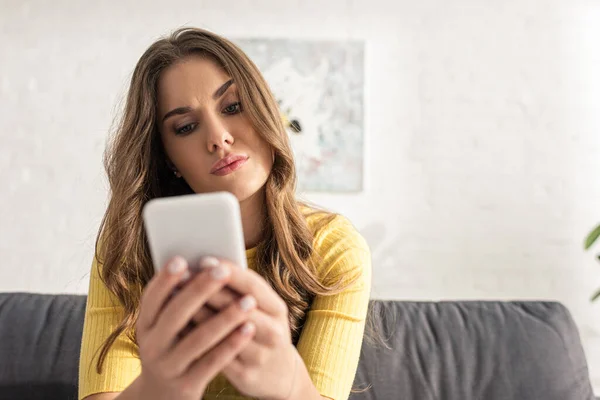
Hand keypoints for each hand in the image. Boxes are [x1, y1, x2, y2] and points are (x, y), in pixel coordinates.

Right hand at [134, 256, 256, 399]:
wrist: (161, 397)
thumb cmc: (171, 347)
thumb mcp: (164, 327)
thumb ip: (178, 301)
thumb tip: (203, 267)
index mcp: (145, 325)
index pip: (151, 298)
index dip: (165, 280)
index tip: (182, 259)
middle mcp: (152, 345)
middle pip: (176, 314)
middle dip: (200, 290)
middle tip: (222, 270)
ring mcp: (169, 366)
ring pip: (198, 339)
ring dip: (225, 318)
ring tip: (248, 301)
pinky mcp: (187, 384)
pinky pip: (212, 362)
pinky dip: (231, 344)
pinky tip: (249, 329)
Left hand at [184, 258, 298, 399]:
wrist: (276, 373)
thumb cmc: (261, 328)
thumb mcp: (262, 308)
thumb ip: (240, 289)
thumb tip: (207, 265)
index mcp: (278, 309)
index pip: (253, 286)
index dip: (229, 273)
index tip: (205, 260)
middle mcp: (273, 332)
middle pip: (237, 308)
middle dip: (208, 291)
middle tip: (183, 277)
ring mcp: (260, 356)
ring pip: (224, 333)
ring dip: (198, 314)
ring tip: (176, 299)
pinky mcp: (245, 376)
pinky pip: (215, 356)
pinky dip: (195, 338)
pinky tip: (179, 327)